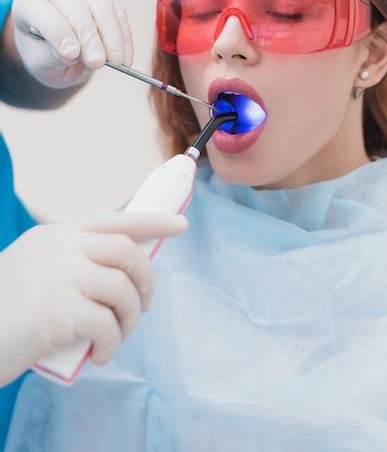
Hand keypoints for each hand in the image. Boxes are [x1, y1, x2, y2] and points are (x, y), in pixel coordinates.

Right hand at [0, 212, 187, 384]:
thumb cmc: (5, 308)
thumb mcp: (36, 270)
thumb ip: (72, 263)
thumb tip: (121, 273)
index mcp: (58, 235)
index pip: (116, 220)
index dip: (153, 222)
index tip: (181, 225)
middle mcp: (61, 247)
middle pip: (127, 252)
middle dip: (147, 280)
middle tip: (144, 306)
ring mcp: (60, 275)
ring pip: (122, 288)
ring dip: (129, 318)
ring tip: (117, 336)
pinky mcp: (58, 309)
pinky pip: (107, 324)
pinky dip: (113, 342)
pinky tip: (101, 354)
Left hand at [11, 0, 133, 87]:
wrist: (59, 55)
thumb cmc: (45, 57)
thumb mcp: (42, 65)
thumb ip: (53, 57)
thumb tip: (74, 52)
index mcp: (28, 4)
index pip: (43, 12)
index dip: (59, 32)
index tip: (72, 55)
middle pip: (75, 5)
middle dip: (89, 36)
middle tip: (97, 63)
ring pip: (101, 4)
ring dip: (111, 35)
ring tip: (115, 61)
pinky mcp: (102, 2)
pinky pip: (117, 13)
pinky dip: (124, 37)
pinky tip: (125, 58)